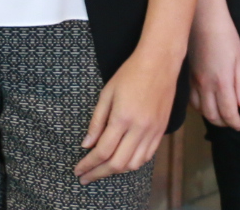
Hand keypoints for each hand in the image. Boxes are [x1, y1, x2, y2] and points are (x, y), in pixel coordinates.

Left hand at [75, 43, 179, 183]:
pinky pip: (147, 156)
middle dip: (99, 173)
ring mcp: (152, 131)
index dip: (88, 165)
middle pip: (117, 163)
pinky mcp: (161, 130)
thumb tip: (86, 145)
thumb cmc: (130, 73)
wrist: (159, 62)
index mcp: (122, 118)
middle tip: (86, 177)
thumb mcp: (107, 93)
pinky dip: (134, 163)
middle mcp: (139, 128)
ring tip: (103, 170)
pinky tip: (124, 161)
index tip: (78, 170)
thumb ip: (97, 121)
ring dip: (116, 171)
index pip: (102, 151)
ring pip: (134, 164)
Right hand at [188, 0, 239, 130]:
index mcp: (222, 82)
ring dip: (211, 117)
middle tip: (232, 122)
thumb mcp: (239, 58)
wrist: (203, 19)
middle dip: (223, 123)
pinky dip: (200, 107)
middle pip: (212, 115)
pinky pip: (192, 99)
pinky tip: (206, 104)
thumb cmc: (225, 35)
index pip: (228, 112)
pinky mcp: (188, 76)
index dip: (235, 123)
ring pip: (200, 110)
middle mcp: (206, 85)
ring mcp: (194, 81)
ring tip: (221, 116)